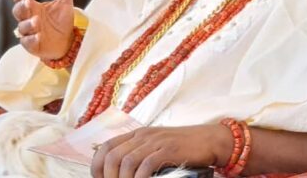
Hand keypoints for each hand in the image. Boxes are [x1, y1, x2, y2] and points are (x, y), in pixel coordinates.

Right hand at [12, 0, 76, 60]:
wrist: (65, 42)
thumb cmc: (60, 21)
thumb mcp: (64, 2)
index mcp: (33, 8)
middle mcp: (28, 19)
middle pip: (18, 12)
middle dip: (22, 6)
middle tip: (29, 0)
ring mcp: (29, 33)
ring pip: (23, 27)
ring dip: (29, 24)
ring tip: (37, 20)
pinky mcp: (32, 45)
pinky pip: (28, 42)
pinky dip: (32, 39)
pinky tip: (39, 36)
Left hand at [90, 125, 227, 177]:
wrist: (210, 140)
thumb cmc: (184, 147)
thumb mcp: (158, 145)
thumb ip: (140, 152)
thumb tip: (121, 170)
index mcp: (139, 134)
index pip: (106, 147)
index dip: (97, 166)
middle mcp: (144, 135)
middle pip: (112, 155)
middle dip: (107, 176)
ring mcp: (157, 141)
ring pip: (126, 161)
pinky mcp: (169, 149)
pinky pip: (146, 165)